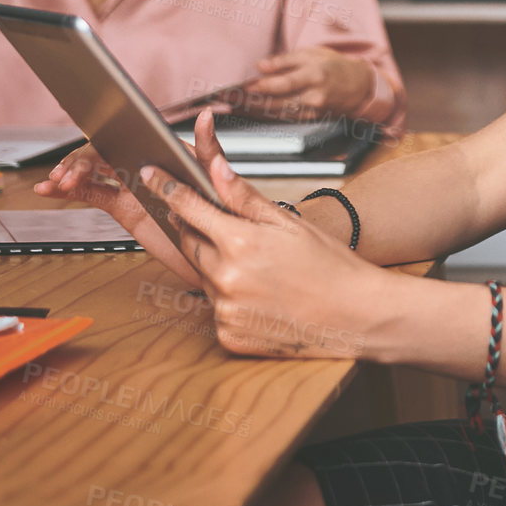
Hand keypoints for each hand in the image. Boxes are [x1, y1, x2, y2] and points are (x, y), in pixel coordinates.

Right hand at [32, 110, 230, 288]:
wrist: (217, 256)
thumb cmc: (224, 215)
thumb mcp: (219, 181)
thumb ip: (210, 150)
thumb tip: (207, 116)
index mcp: (164, 151)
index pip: (126, 137)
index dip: (102, 143)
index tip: (86, 158)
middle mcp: (145, 164)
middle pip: (103, 152)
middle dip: (80, 162)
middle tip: (67, 177)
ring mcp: (132, 185)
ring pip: (92, 172)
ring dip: (69, 173)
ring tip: (54, 183)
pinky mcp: (124, 207)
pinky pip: (92, 194)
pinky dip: (69, 192)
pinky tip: (49, 191)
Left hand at [140, 143, 389, 357]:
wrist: (356, 316)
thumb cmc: (330, 266)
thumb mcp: (289, 222)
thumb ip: (244, 197)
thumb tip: (215, 168)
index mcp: (240, 243)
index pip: (188, 206)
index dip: (166, 187)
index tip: (149, 173)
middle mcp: (225, 278)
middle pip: (189, 242)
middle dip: (196, 228)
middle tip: (224, 226)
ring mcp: (224, 311)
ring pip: (202, 276)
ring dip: (217, 264)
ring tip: (258, 266)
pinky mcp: (228, 337)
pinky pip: (216, 309)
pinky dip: (229, 297)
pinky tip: (259, 294)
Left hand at [238, 46, 379, 122]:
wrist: (359, 87)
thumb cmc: (334, 66)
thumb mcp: (313, 54)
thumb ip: (286, 60)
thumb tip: (261, 66)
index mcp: (315, 75)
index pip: (283, 83)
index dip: (261, 86)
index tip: (242, 85)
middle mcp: (314, 96)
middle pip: (276, 101)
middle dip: (249, 100)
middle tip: (227, 96)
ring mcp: (312, 111)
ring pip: (277, 112)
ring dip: (253, 109)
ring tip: (232, 103)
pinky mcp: (310, 120)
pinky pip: (284, 117)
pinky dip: (265, 114)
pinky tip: (250, 110)